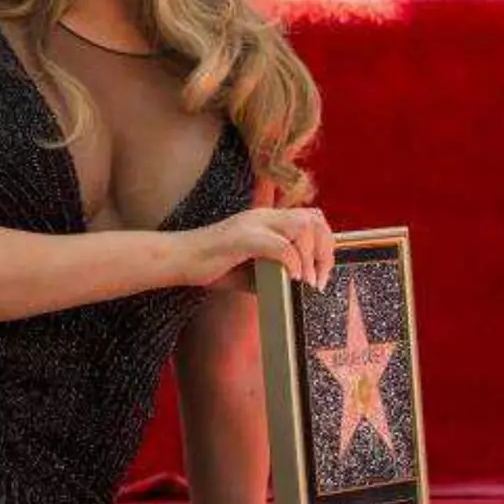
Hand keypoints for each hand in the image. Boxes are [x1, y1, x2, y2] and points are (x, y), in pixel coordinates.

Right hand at [180, 207, 334, 290]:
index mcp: (267, 220)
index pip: (310, 218)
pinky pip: (279, 246)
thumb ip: (274, 272)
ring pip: (301, 227)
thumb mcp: (251, 270)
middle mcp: (263, 216)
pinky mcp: (242, 238)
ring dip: (310, 257)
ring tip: (307, 281)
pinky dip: (292, 263)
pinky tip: (291, 279)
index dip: (324, 244)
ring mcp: (253, 224)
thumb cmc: (211, 267)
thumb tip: (297, 287)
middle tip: (319, 280)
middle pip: (313, 220)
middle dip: (325, 251)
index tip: (321, 273)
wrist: (178, 261)